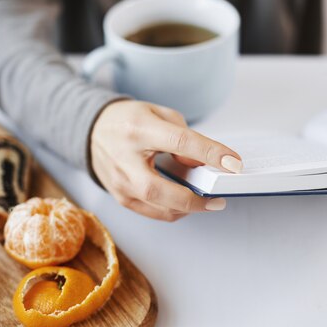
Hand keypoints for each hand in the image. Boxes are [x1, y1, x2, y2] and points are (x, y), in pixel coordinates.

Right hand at [90, 100, 242, 220]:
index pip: (180, 143)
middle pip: (163, 191)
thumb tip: (202, 164)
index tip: (234, 163)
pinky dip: (175, 210)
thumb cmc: (131, 120)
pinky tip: (187, 202)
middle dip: (196, 200)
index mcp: (138, 130)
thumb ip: (183, 135)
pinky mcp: (121, 198)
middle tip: (219, 199)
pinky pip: (154, 213)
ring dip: (189, 208)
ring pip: (159, 208)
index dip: (210, 153)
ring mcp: (120, 184)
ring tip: (206, 199)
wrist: (93, 130)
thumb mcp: (159, 114)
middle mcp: (125, 160)